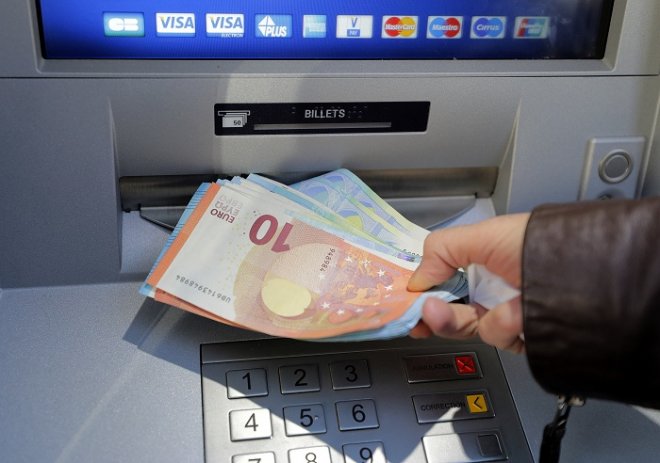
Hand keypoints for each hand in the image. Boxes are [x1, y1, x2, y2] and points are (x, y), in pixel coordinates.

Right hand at [407, 213, 529, 352]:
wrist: (589, 273)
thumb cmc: (539, 244)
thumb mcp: (483, 235)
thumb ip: (441, 251)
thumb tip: (416, 280)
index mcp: (480, 264)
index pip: (443, 285)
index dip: (424, 297)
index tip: (409, 307)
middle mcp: (492, 290)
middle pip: (452, 313)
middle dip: (441, 315)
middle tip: (429, 314)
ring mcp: (509, 316)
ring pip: (474, 329)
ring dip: (486, 320)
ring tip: (507, 309)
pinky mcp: (525, 338)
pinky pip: (502, 341)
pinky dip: (509, 330)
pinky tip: (521, 316)